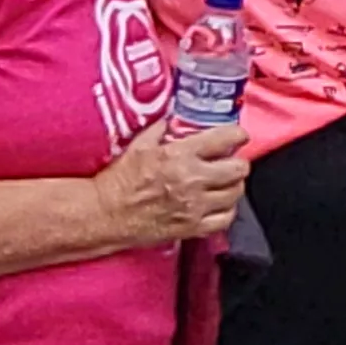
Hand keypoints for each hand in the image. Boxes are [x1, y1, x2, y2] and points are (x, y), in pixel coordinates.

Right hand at [99, 121, 249, 247]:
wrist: (106, 214)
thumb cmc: (119, 180)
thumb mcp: (139, 145)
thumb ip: (162, 129)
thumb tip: (175, 117)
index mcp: (180, 155)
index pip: (225, 139)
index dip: (238, 136)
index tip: (239, 136)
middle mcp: (192, 180)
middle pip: (238, 169)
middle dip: (238, 163)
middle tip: (231, 162)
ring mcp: (195, 206)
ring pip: (235, 194)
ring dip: (234, 186)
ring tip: (225, 183)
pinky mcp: (192, 227)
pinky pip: (225, 219)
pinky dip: (227, 210)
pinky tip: (219, 204)